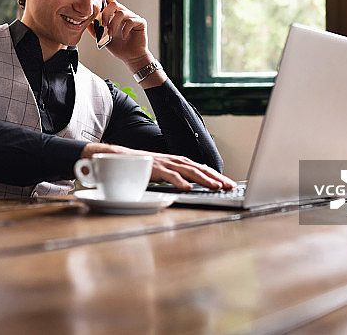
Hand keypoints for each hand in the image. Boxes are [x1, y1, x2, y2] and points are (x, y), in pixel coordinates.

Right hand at [80, 143, 236, 190]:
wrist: (116, 158)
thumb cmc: (139, 167)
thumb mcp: (161, 172)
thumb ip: (175, 176)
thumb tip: (191, 184)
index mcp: (176, 161)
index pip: (199, 168)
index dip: (214, 175)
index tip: (228, 184)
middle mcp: (172, 160)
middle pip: (198, 168)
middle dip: (216, 177)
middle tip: (230, 187)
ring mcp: (163, 163)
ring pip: (187, 171)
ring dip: (203, 179)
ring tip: (216, 187)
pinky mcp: (152, 168)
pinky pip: (168, 175)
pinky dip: (179, 181)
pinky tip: (188, 188)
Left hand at [96, 0, 148, 64]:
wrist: (131, 57)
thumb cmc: (119, 47)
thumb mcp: (102, 38)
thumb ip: (95, 29)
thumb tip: (85, 22)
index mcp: (115, 15)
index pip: (110, 0)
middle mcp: (124, 13)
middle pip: (114, 4)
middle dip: (106, 14)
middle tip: (103, 25)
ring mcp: (132, 17)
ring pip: (121, 13)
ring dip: (113, 24)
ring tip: (110, 34)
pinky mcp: (140, 22)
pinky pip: (131, 21)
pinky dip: (124, 30)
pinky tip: (123, 36)